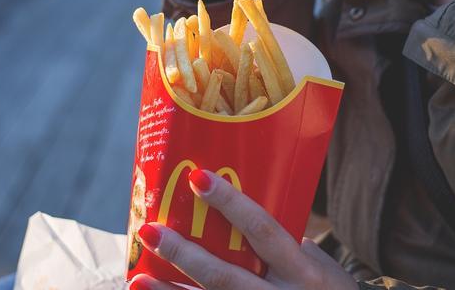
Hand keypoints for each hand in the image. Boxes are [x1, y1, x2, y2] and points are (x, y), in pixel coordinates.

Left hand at [130, 170, 357, 289]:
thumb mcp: (317, 265)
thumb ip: (280, 244)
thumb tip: (232, 214)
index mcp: (302, 270)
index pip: (263, 230)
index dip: (231, 204)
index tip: (197, 177)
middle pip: (225, 276)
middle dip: (183, 253)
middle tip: (149, 230)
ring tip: (137, 277)